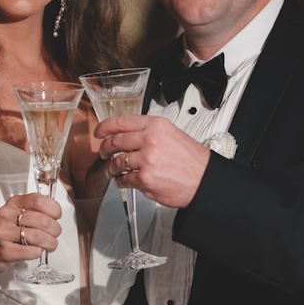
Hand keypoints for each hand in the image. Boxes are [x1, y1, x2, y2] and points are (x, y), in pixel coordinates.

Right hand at [0, 192, 62, 275]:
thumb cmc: (2, 234)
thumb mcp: (14, 215)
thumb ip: (32, 210)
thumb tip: (55, 212)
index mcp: (13, 203)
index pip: (39, 200)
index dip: (54, 209)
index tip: (56, 217)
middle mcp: (6, 215)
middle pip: (43, 220)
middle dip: (55, 230)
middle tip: (54, 235)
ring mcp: (4, 233)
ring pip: (39, 236)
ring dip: (50, 243)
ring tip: (50, 245)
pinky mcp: (5, 251)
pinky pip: (32, 251)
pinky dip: (39, 252)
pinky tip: (36, 252)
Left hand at [94, 114, 209, 208]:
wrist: (204, 180)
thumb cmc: (192, 161)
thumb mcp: (173, 134)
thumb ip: (151, 132)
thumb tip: (130, 134)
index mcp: (156, 126)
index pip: (122, 122)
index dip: (105, 127)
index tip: (99, 132)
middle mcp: (150, 140)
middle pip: (116, 141)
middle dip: (106, 148)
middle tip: (104, 152)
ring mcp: (146, 160)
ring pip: (117, 162)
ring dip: (111, 167)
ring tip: (112, 170)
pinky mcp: (145, 179)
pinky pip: (124, 179)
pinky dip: (121, 182)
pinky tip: (123, 181)